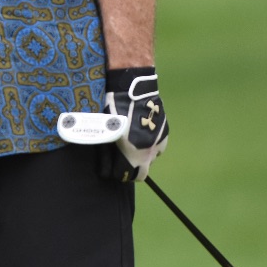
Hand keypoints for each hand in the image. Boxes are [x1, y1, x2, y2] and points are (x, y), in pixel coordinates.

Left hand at [101, 67, 167, 181]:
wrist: (135, 91)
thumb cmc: (114, 109)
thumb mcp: (106, 130)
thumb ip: (107, 146)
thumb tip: (101, 153)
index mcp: (133, 156)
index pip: (126, 176)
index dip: (115, 173)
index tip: (108, 168)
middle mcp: (149, 153)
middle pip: (141, 173)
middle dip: (130, 170)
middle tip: (120, 162)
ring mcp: (160, 143)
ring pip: (151, 159)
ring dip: (142, 156)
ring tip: (131, 144)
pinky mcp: (166, 132)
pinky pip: (158, 146)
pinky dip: (150, 145)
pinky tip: (141, 135)